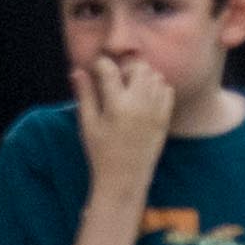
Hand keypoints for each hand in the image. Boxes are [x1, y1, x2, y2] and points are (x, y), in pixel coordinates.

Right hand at [76, 52, 178, 196]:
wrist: (125, 180)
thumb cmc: (101, 153)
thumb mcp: (88, 124)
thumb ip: (84, 95)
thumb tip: (77, 70)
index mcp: (116, 105)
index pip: (109, 69)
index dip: (100, 64)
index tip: (96, 68)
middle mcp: (139, 104)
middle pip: (138, 67)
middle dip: (125, 67)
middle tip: (115, 80)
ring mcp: (155, 111)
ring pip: (155, 76)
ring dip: (142, 76)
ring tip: (129, 89)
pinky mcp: (165, 119)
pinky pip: (167, 90)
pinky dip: (157, 88)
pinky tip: (144, 98)